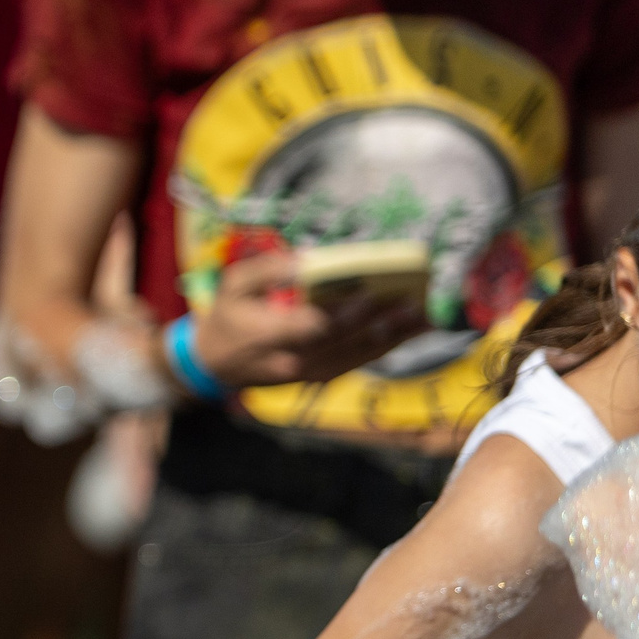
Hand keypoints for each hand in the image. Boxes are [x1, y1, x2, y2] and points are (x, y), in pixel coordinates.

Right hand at [190, 252, 426, 388]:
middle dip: (382, 323)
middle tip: (415, 304)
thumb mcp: (233, 284)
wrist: (214, 365)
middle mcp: (292, 359)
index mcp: (268, 334)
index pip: (314, 326)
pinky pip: (355, 364)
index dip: (346, 313)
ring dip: (393, 339)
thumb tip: (309, 260)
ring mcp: (307, 373)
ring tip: (424, 320)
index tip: (373, 294)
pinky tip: (405, 335)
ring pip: (357, 357)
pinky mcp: (317, 378)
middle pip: (344, 342)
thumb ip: (268, 270)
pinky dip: (382, 350)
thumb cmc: (226, 317)